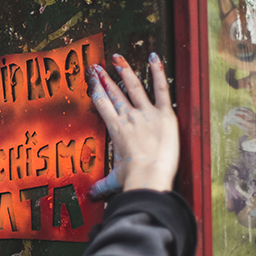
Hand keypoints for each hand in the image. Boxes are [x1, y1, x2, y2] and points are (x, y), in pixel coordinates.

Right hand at [87, 52, 178, 198]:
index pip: (102, 104)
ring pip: (133, 86)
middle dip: (104, 78)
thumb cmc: (132, 179)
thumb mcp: (114, 181)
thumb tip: (90, 196)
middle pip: (113, 93)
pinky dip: (157, 72)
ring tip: (118, 58)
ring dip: (124, 71)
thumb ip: (102, 185)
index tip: (92, 80)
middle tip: (97, 66)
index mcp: (115, 129)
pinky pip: (161, 89)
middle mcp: (127, 117)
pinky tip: (153, 58)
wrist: (149, 176)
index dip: (96, 90)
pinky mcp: (165, 114)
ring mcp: (146, 113)